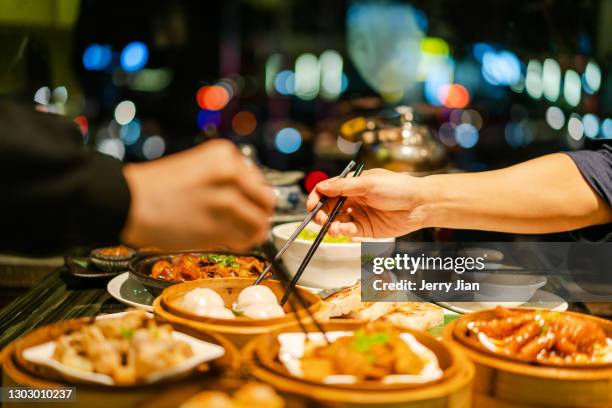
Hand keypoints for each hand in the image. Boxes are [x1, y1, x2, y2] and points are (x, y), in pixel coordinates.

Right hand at [121, 140, 274, 250]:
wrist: (127, 201)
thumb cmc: (157, 188)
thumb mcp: (198, 168)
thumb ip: (227, 180)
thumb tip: (252, 200)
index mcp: (225, 155)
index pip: (259, 180)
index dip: (253, 197)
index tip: (245, 205)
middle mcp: (231, 174)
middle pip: (267, 201)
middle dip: (259, 214)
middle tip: (247, 222)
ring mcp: (227, 200)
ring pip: (260, 223)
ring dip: (252, 232)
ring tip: (236, 234)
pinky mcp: (219, 226)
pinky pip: (245, 239)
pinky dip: (242, 243)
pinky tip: (228, 241)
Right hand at [306, 168, 428, 237]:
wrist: (420, 205)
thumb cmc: (398, 188)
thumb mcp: (368, 184)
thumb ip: (344, 187)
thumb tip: (321, 187)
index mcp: (352, 184)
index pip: (327, 189)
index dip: (316, 197)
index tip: (311, 205)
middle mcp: (353, 199)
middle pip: (328, 207)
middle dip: (321, 213)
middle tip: (319, 219)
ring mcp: (359, 214)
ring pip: (336, 221)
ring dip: (330, 225)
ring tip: (332, 228)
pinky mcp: (365, 229)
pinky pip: (349, 231)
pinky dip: (343, 231)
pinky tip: (343, 231)